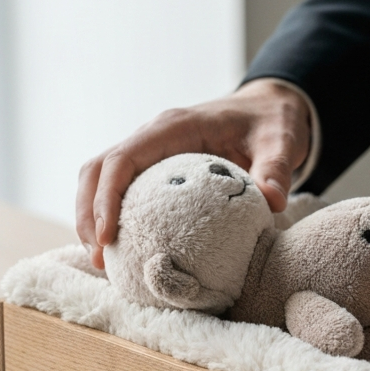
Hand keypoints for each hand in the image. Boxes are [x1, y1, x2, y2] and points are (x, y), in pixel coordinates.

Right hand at [76, 79, 309, 268]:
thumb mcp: (281, 142)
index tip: (107, 237)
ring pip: (102, 179)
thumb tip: (274, 202)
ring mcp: (152, 151)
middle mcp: (154, 136)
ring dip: (93, 217)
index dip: (106, 197)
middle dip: (88, 213)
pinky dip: (113, 217)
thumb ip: (276, 169)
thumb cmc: (273, 123)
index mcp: (175, 127)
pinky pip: (124, 189)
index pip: (123, 158)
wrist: (271, 108)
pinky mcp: (157, 167)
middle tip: (99, 259)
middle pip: (98, 170)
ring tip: (103, 262)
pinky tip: (124, 252)